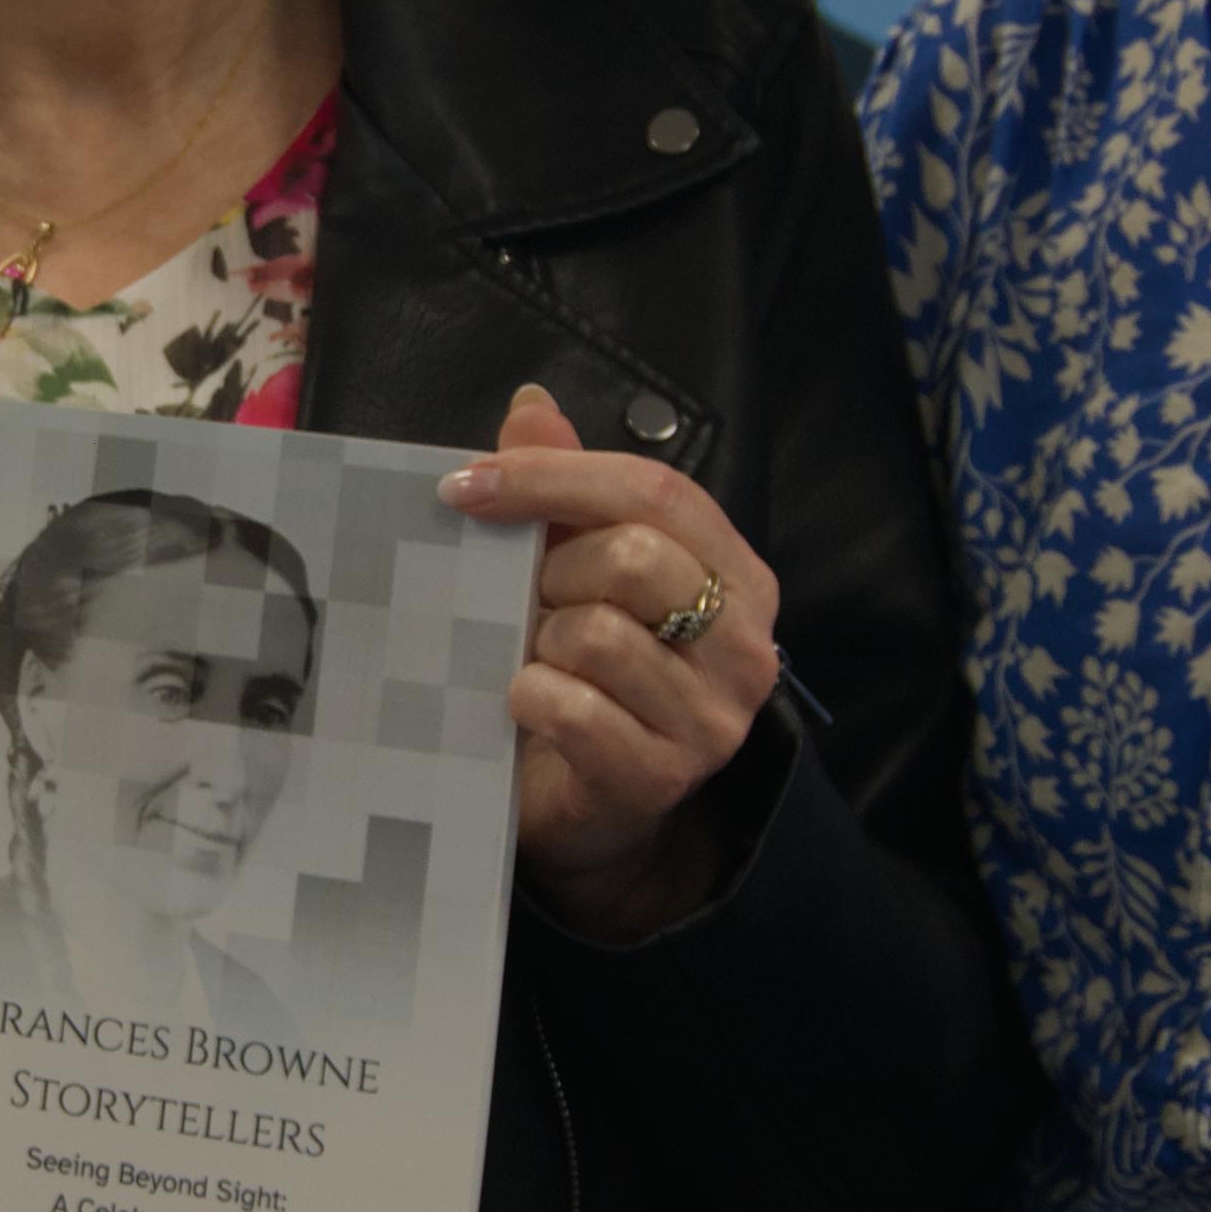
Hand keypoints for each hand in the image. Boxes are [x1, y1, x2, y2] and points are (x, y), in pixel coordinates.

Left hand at [441, 382, 781, 937]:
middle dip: (551, 570)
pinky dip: (530, 697)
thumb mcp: (574, 571)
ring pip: (597, 634)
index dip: (556, 477)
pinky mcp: (662, 776)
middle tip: (524, 601)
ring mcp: (713, 717)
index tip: (467, 484)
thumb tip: (532, 405)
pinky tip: (524, 704)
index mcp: (735, 573)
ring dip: (540, 641)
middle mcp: (744, 642)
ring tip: (537, 658)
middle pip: (632, 557)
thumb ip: (563, 489)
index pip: (657, 491)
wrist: (590, 806)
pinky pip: (575, 709)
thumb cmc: (587, 674)